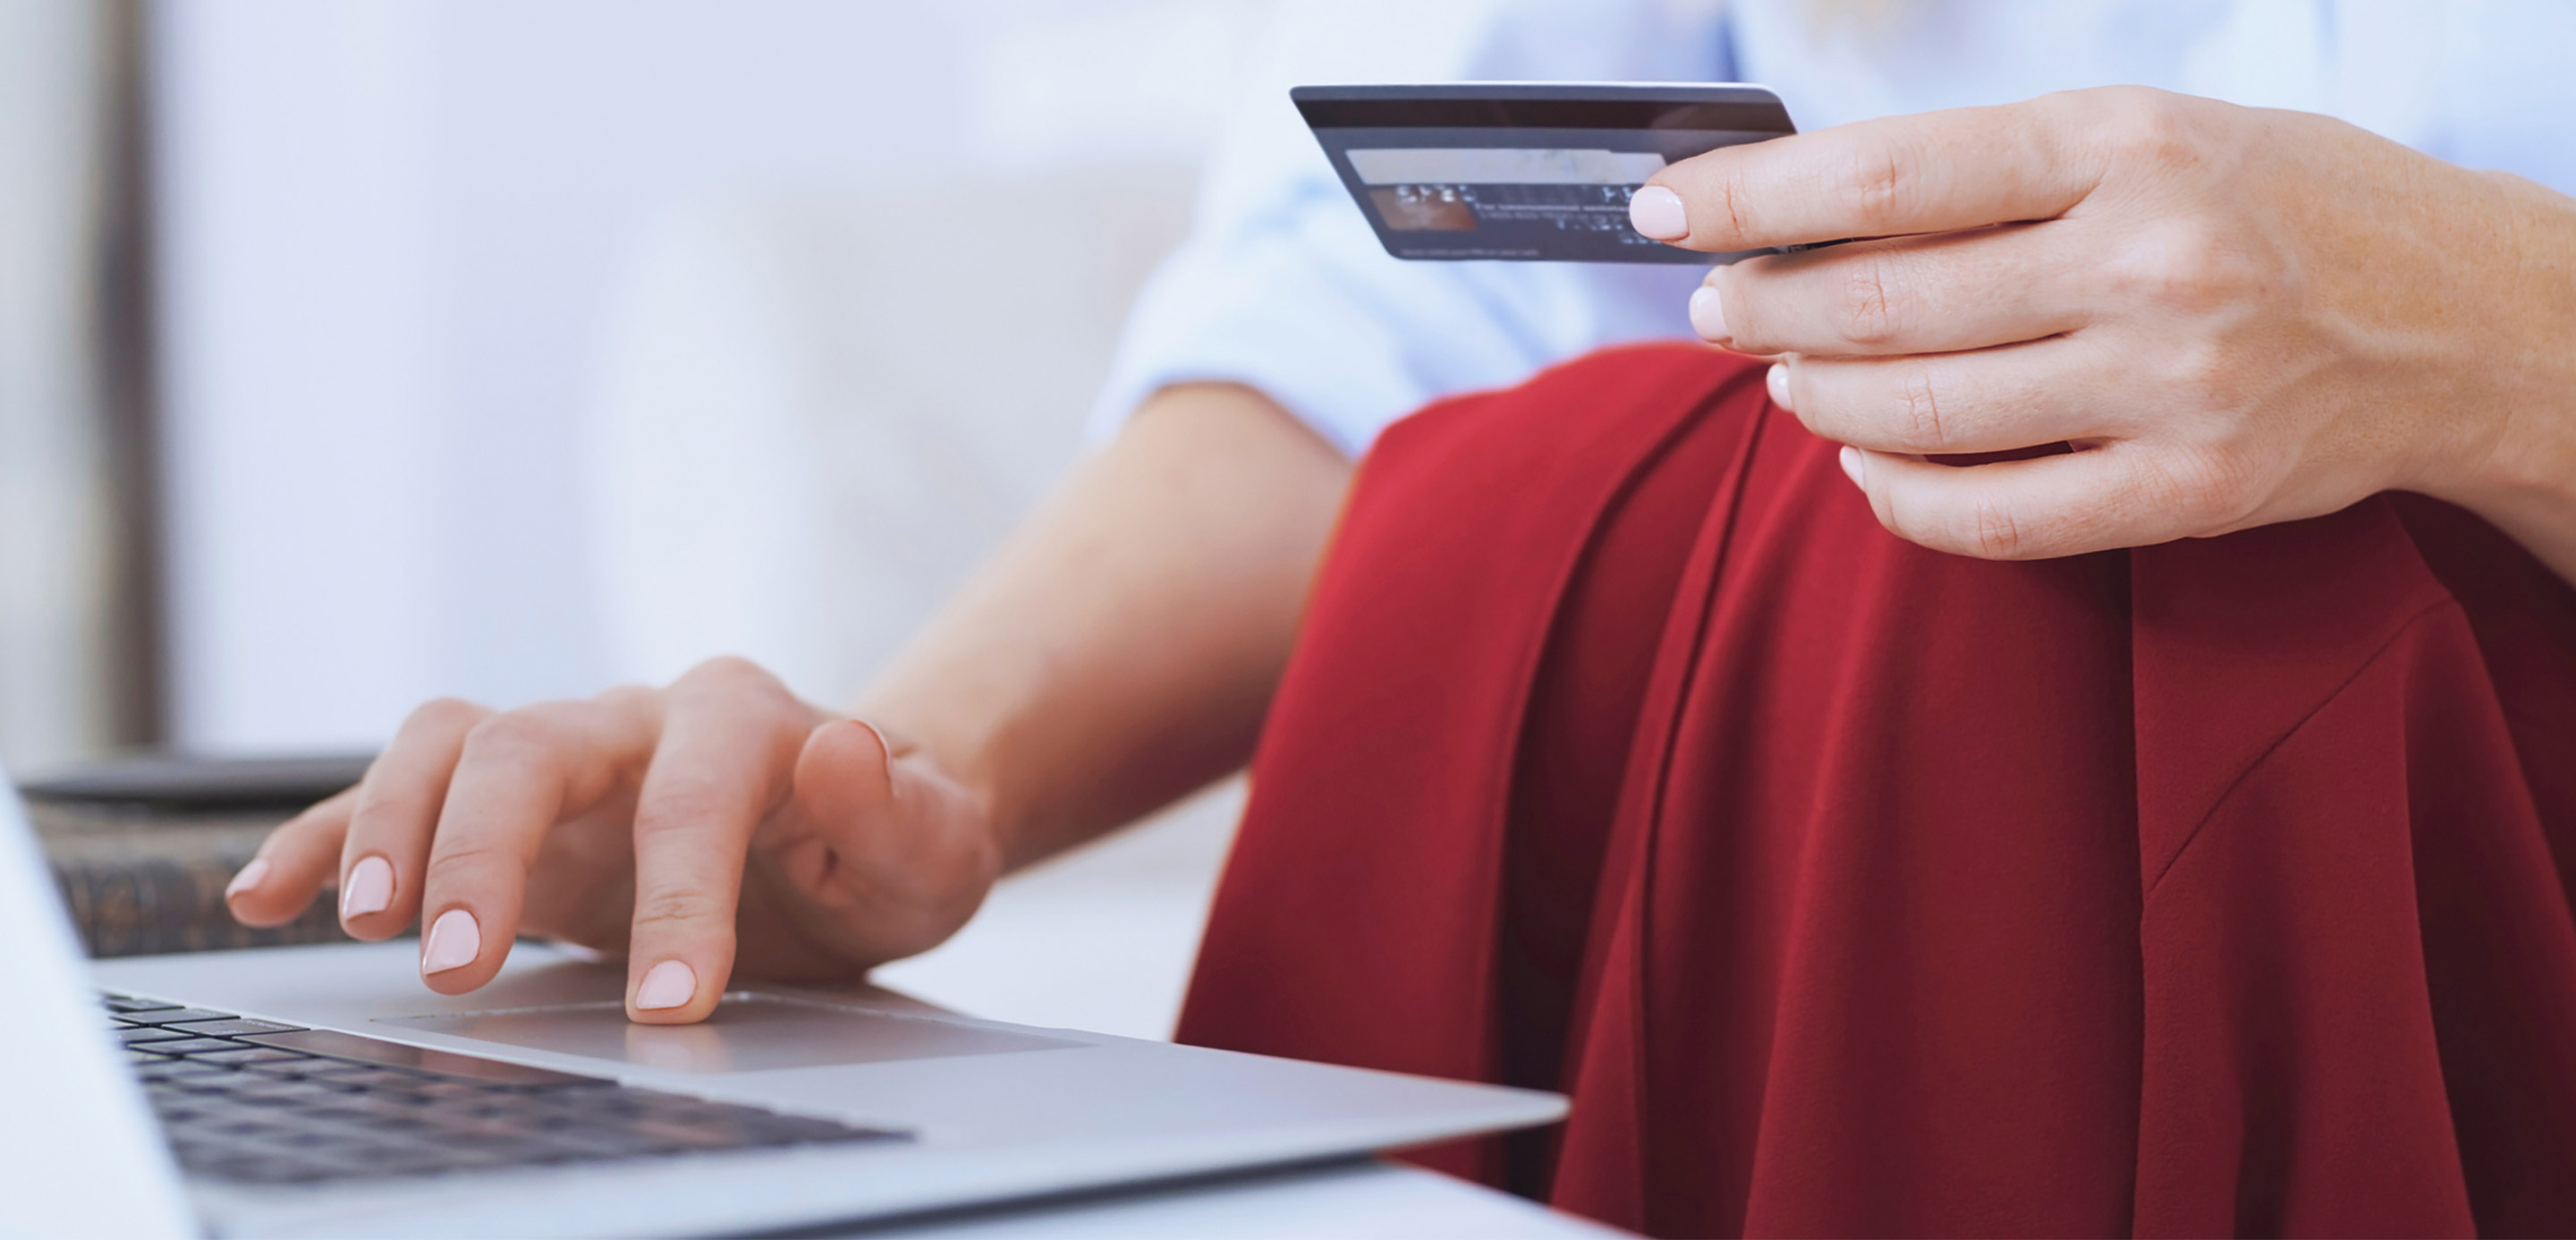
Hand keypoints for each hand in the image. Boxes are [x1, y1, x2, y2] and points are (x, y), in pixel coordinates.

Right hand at [223, 657, 999, 1022]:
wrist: (861, 827)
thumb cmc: (896, 842)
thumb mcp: (936, 843)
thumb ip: (897, 806)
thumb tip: (842, 747)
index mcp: (745, 717)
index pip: (692, 791)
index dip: (679, 896)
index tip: (672, 1004)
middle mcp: (635, 718)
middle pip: (530, 742)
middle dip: (485, 848)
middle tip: (461, 966)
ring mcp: (563, 758)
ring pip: (448, 744)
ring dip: (393, 828)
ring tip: (369, 929)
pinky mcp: (507, 813)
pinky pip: (396, 798)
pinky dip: (329, 838)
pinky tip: (268, 897)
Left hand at [1630, 86, 2575, 564]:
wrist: (2465, 318)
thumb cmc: (2282, 206)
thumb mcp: (2152, 136)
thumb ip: (1997, 177)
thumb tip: (1811, 218)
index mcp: (2129, 142)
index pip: (1891, 172)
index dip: (1756, 198)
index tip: (1669, 212)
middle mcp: (2149, 261)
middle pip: (1884, 304)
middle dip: (1766, 310)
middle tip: (1719, 310)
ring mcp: (2172, 387)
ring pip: (1920, 415)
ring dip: (1821, 400)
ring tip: (1790, 377)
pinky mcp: (2189, 492)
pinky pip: (1992, 519)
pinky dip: (1898, 496)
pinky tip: (1868, 463)